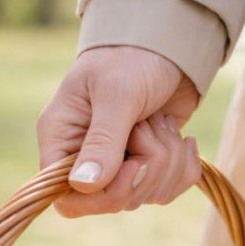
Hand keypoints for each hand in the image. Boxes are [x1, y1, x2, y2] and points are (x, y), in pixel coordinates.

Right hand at [37, 46, 202, 216]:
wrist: (166, 43)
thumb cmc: (132, 57)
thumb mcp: (117, 94)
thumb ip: (102, 141)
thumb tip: (83, 185)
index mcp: (61, 140)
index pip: (67, 201)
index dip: (102, 197)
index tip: (133, 167)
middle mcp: (84, 159)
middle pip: (114, 201)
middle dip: (147, 168)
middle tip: (150, 127)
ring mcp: (117, 166)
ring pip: (145, 197)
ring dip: (168, 161)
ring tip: (162, 123)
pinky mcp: (147, 167)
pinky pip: (167, 191)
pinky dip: (183, 167)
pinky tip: (182, 137)